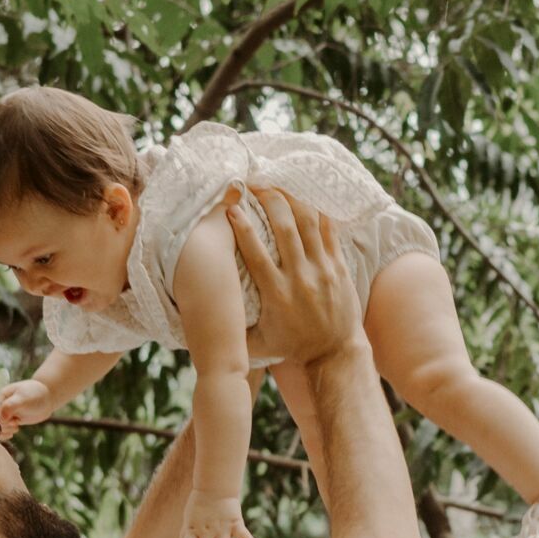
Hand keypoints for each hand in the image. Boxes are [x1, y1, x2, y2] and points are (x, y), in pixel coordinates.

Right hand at [0, 380, 53, 438]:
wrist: (46, 398)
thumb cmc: (35, 394)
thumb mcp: (23, 398)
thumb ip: (10, 406)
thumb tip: (0, 420)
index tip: (9, 421)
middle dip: (0, 427)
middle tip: (14, 425)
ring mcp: (4, 415)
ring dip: (3, 431)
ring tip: (16, 428)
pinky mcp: (10, 422)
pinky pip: (2, 431)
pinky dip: (5, 434)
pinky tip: (13, 433)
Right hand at [225, 185, 365, 367]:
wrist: (335, 353)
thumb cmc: (292, 347)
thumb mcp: (258, 342)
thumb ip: (231, 332)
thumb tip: (200, 324)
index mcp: (276, 293)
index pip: (256, 253)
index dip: (242, 226)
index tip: (231, 207)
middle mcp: (300, 277)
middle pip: (285, 228)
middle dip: (269, 200)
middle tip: (255, 184)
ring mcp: (322, 269)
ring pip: (309, 223)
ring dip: (292, 198)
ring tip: (278, 184)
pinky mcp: (339, 266)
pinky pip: (330, 230)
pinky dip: (318, 210)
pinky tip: (306, 196)